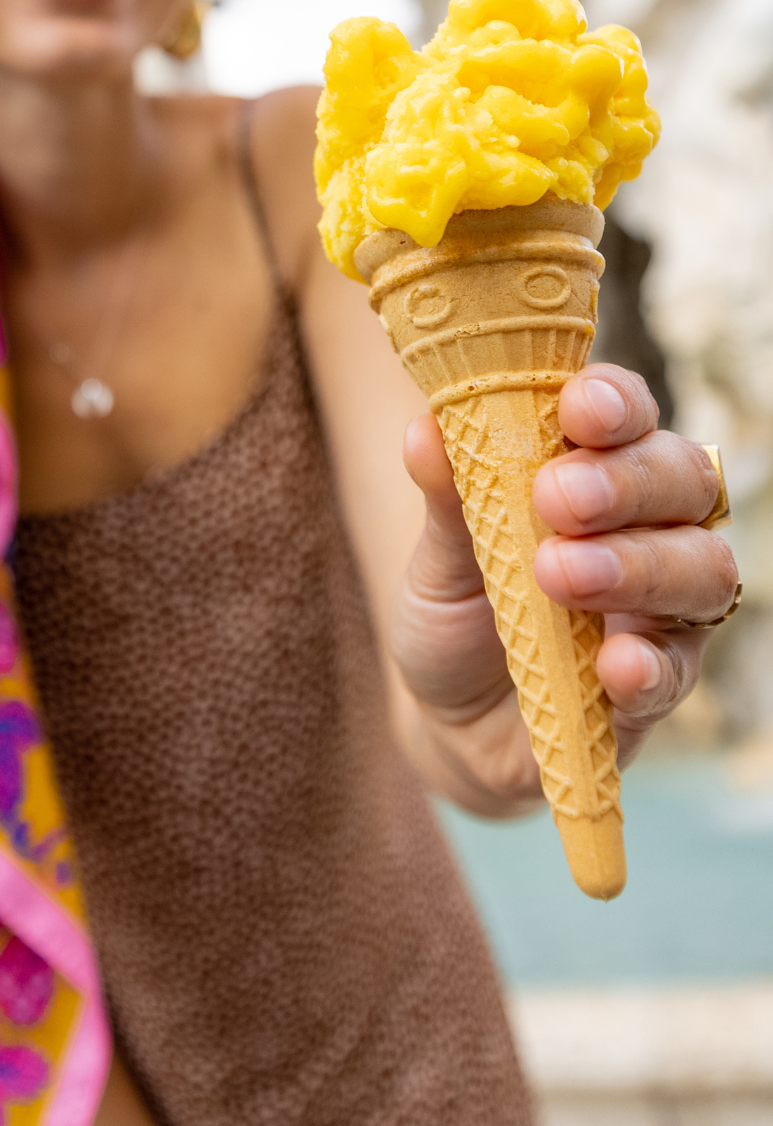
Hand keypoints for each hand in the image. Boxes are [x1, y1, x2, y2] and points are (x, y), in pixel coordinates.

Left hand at [394, 364, 738, 812]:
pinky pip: (678, 670)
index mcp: (596, 470)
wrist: (450, 722)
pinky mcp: (659, 686)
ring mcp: (663, 608)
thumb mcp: (438, 556)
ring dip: (639, 565)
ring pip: (702, 568)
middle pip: (683, 479)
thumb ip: (446, 496)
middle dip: (626, 480)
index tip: (577, 409)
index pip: (629, 414)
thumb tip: (424, 427)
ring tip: (561, 575)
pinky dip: (650, 663)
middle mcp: (648, 528)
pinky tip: (615, 663)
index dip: (615, 402)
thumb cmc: (458, 613)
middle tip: (556, 497)